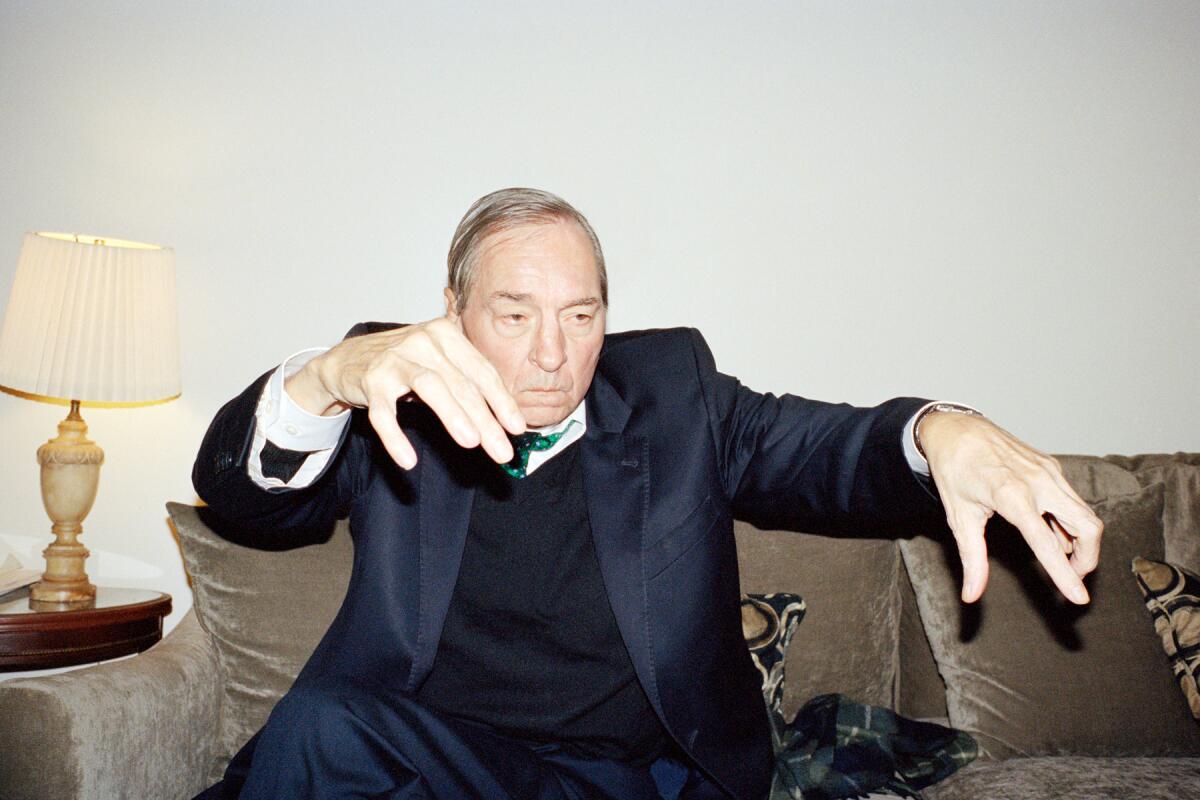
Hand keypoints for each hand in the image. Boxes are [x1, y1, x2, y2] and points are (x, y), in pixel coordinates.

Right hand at [285, 318, 525, 468]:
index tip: (517, 428)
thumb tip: (506, 419)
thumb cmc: (405, 364)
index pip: (481, 371)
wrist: (347, 360)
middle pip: (461, 383)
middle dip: (486, 419)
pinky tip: (408, 461)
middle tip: (502, 450)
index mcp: (447, 334)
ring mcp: (395, 359)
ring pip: (430, 388)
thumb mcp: (440, 363)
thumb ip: (468, 381)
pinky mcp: (370, 380)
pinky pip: (384, 413)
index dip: (502, 401)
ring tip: (472, 442)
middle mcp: (423, 341)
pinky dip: (395, 438)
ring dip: (453, 416)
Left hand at [917, 411, 1102, 604]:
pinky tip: (1055, 533)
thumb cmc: (953, 471)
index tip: (1080, 598)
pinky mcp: (1052, 466)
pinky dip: (1071, 522)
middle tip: (1071, 577)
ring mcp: (1049, 471)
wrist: (955, 429)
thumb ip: (971, 558)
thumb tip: (971, 595)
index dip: (1064, 573)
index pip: (1046, 542)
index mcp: (1011, 494)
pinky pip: (1072, 500)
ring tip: (1062, 559)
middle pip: (1087, 527)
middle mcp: (1038, 480)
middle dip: (1088, 559)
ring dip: (1082, 541)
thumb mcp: (959, 517)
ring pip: (1086, 513)